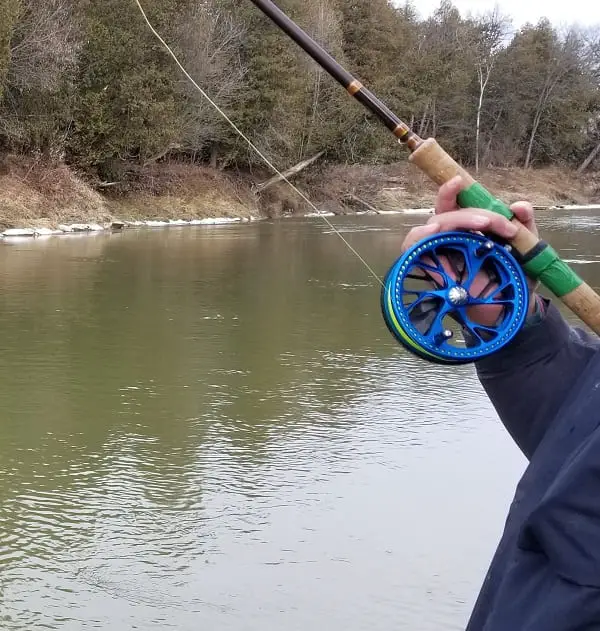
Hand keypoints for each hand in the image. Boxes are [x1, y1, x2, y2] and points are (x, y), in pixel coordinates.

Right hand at [401, 176, 537, 325]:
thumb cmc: (514, 279)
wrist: (510, 311)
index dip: (452, 190)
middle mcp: (449, 237)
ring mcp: (436, 252)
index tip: (460, 181)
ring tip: (477, 225)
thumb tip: (519, 206)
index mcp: (468, 228)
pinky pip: (412, 247)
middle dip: (472, 213)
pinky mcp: (426, 268)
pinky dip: (419, 237)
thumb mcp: (527, 249)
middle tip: (500, 225)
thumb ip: (525, 226)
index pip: (454, 203)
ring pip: (431, 226)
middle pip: (445, 212)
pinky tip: (432, 232)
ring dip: (452, 221)